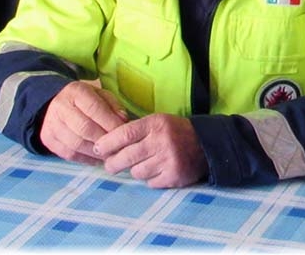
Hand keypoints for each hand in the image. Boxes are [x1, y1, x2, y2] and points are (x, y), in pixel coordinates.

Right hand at [40, 81, 128, 164]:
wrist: (54, 105)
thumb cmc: (85, 101)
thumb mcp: (100, 95)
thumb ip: (113, 106)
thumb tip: (123, 121)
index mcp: (75, 92)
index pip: (94, 109)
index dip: (111, 123)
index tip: (124, 132)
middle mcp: (60, 108)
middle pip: (85, 129)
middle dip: (105, 140)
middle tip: (119, 147)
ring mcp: (51, 125)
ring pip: (77, 144)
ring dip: (97, 152)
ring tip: (111, 154)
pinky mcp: (48, 140)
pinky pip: (69, 154)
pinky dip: (86, 159)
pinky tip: (98, 158)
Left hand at [94, 113, 208, 187]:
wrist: (206, 144)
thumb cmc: (174, 132)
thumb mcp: (156, 122)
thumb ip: (134, 130)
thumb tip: (103, 145)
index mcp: (155, 124)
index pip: (123, 134)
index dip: (106, 144)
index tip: (98, 149)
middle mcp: (161, 141)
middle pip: (125, 157)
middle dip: (113, 164)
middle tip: (111, 165)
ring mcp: (168, 159)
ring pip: (136, 172)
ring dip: (136, 170)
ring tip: (144, 164)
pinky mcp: (174, 175)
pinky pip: (150, 183)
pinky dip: (151, 179)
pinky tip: (158, 170)